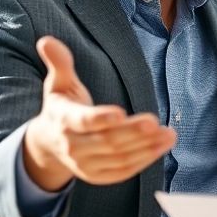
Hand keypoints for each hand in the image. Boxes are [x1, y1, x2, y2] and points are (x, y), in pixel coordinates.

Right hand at [21, 36, 175, 190]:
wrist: (50, 143)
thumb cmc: (61, 106)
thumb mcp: (57, 84)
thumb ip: (59, 63)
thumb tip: (47, 40)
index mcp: (64, 120)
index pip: (82, 122)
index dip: (101, 118)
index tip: (120, 113)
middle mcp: (73, 146)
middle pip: (107, 141)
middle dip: (133, 133)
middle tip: (156, 122)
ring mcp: (85, 164)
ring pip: (118, 158)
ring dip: (146, 147)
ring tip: (169, 134)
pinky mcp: (97, 175)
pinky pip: (123, 171)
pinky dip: (144, 160)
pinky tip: (162, 147)